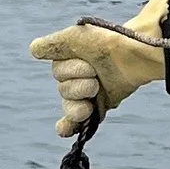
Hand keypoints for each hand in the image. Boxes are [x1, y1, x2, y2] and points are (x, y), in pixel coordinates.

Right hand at [28, 0, 169, 145]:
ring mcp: (88, 94)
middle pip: (63, 91)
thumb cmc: (106, 42)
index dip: (68, 70)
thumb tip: (33, 50)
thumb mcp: (74, 37)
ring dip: (78, 103)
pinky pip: (76, 123)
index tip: (86, 62)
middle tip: (96, 74)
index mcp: (69, 60)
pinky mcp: (99, 108)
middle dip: (79, 84)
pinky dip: (68, 127)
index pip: (57, 73)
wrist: (135, 56)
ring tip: (94, 92)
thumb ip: (52, 45)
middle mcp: (77, 77)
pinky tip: (63, 131)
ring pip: (69, 107)